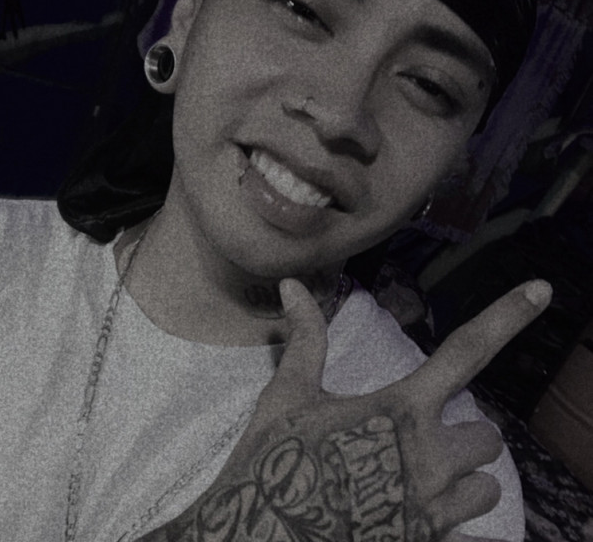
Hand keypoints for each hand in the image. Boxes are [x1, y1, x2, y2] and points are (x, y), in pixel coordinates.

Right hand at [140, 278, 551, 541]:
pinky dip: (455, 525)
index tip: (541, 290)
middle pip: (486, 436)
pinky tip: (417, 516)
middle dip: (460, 434)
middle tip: (417, 437)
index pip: (465, 351)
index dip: (506, 316)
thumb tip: (292, 285)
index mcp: (402, 408)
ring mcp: (434, 508)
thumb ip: (306, 337)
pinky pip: (472, 536)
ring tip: (417, 477)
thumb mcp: (289, 394)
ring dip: (462, 478)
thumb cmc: (277, 460)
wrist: (261, 532)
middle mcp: (431, 457)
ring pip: (486, 487)